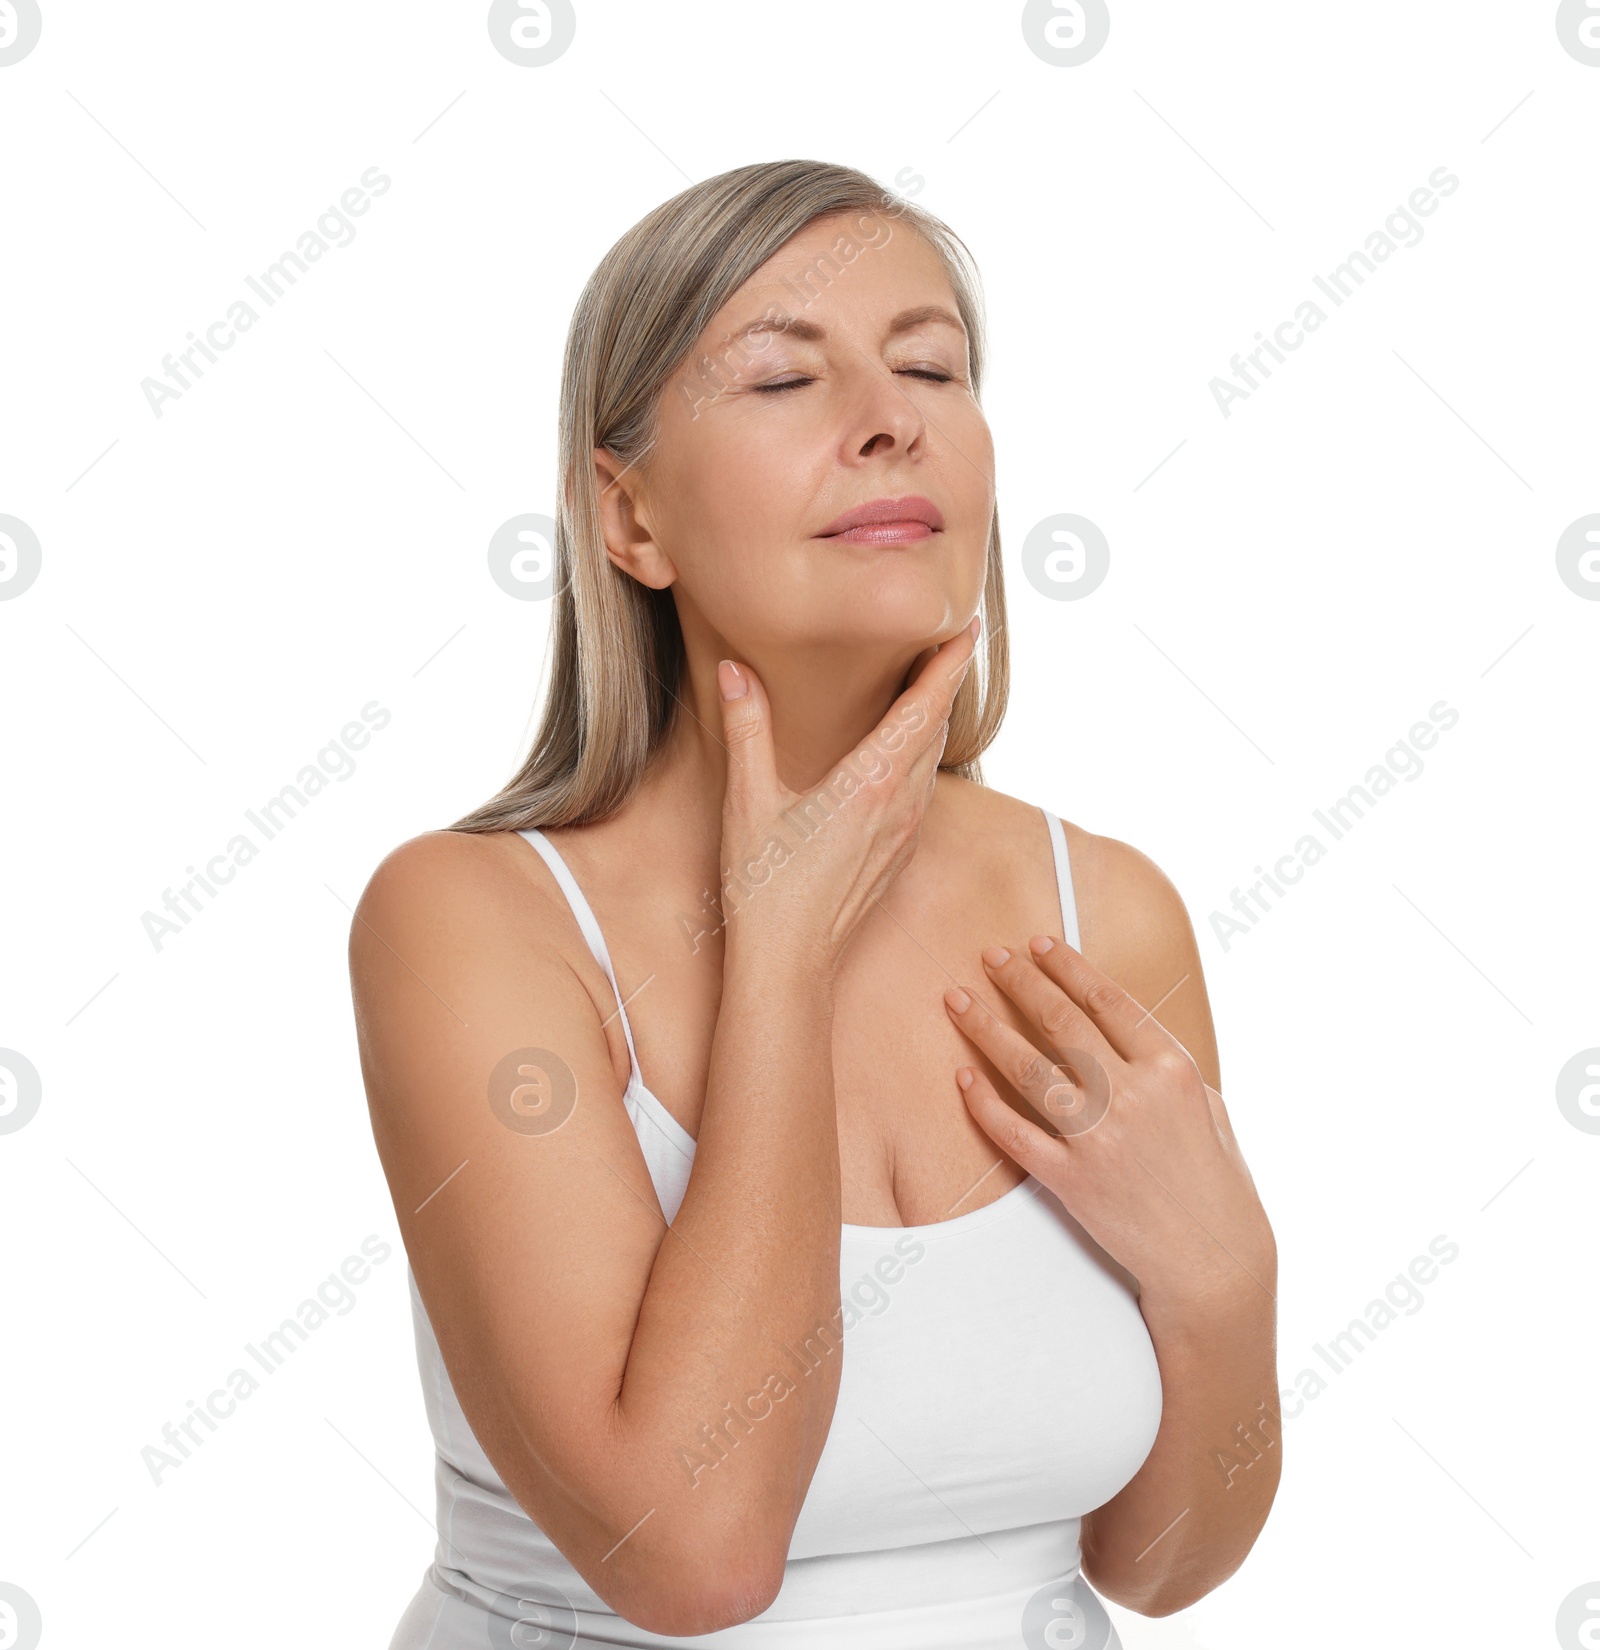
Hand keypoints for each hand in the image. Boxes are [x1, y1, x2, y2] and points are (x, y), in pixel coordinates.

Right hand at [715, 617, 979, 979]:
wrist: (788, 964)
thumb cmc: (764, 889)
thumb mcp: (748, 801)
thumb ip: (747, 729)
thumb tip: (737, 672)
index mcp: (867, 783)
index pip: (922, 708)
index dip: (948, 664)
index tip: (966, 627)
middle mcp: (898, 805)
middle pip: (936, 727)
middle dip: (945, 681)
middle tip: (950, 640)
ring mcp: (904, 832)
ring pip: (932, 760)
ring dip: (934, 719)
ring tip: (930, 685)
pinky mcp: (898, 854)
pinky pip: (922, 791)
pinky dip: (921, 756)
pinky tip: (904, 753)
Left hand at [942, 935, 1273, 1311]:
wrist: (1213, 1261)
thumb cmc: (1217, 1183)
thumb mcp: (1209, 1108)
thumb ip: (1163, 1066)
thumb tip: (1121, 1027)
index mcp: (1172, 1071)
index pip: (1108, 1001)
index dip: (1068, 968)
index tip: (1040, 944)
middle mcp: (1133, 1097)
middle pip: (1062, 1023)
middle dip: (1020, 982)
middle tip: (989, 956)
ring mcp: (1099, 1140)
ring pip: (1028, 1069)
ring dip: (986, 1030)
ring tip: (957, 1000)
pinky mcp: (1071, 1181)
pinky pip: (1014, 1133)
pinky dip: (984, 1103)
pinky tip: (963, 1076)